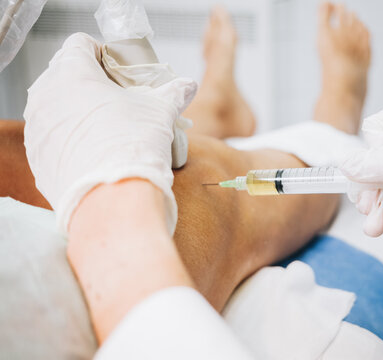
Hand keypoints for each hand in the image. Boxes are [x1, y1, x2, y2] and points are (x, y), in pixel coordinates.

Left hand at [24, 33, 196, 233]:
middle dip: (91, 83)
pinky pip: (53, 138)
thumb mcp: (160, 112)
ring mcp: (37, 128)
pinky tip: (94, 151)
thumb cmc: (133, 146)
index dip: (103, 54)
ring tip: (107, 128)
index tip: (119, 71)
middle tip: (118, 100)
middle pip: (65, 75)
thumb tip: (188, 86)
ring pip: (57, 107)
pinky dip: (70, 138)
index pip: (80, 44)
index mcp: (72, 73)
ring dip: (78, 110)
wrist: (114, 198)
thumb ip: (173, 93)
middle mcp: (45, 96)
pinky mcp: (37, 157)